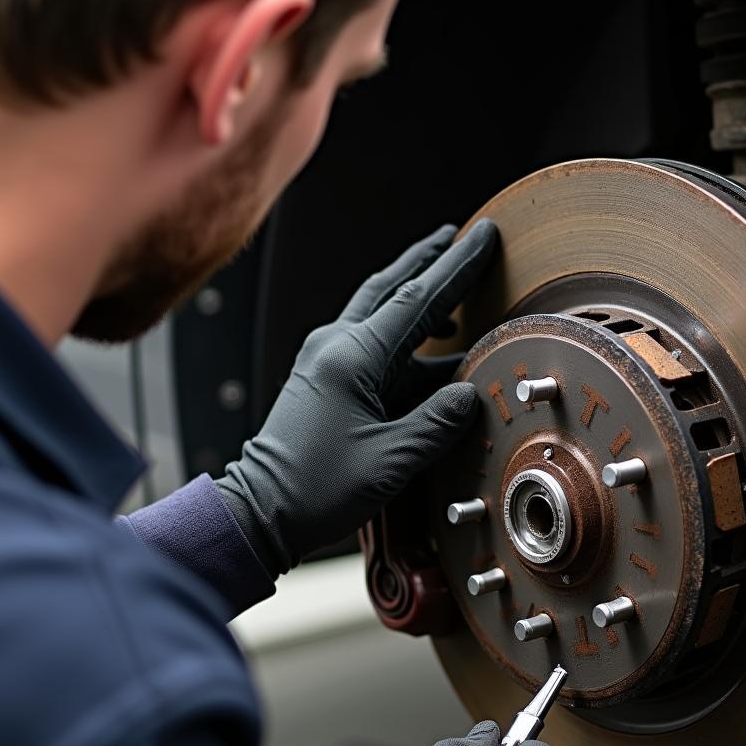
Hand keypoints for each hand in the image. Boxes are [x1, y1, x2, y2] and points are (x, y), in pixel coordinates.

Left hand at [216, 220, 498, 577]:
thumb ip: (437, 423)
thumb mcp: (392, 460)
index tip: (485, 235)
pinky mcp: (323, 379)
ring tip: (451, 282)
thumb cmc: (318, 490)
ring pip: (379, 310)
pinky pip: (372, 341)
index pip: (417, 299)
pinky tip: (428, 343)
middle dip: (430, 260)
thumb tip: (469, 393)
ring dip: (417, 294)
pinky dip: (404, 333)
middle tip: (462, 236)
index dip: (457, 265)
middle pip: (391, 287)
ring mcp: (326, 360)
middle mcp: (335, 347)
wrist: (260, 511)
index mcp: (352, 358)